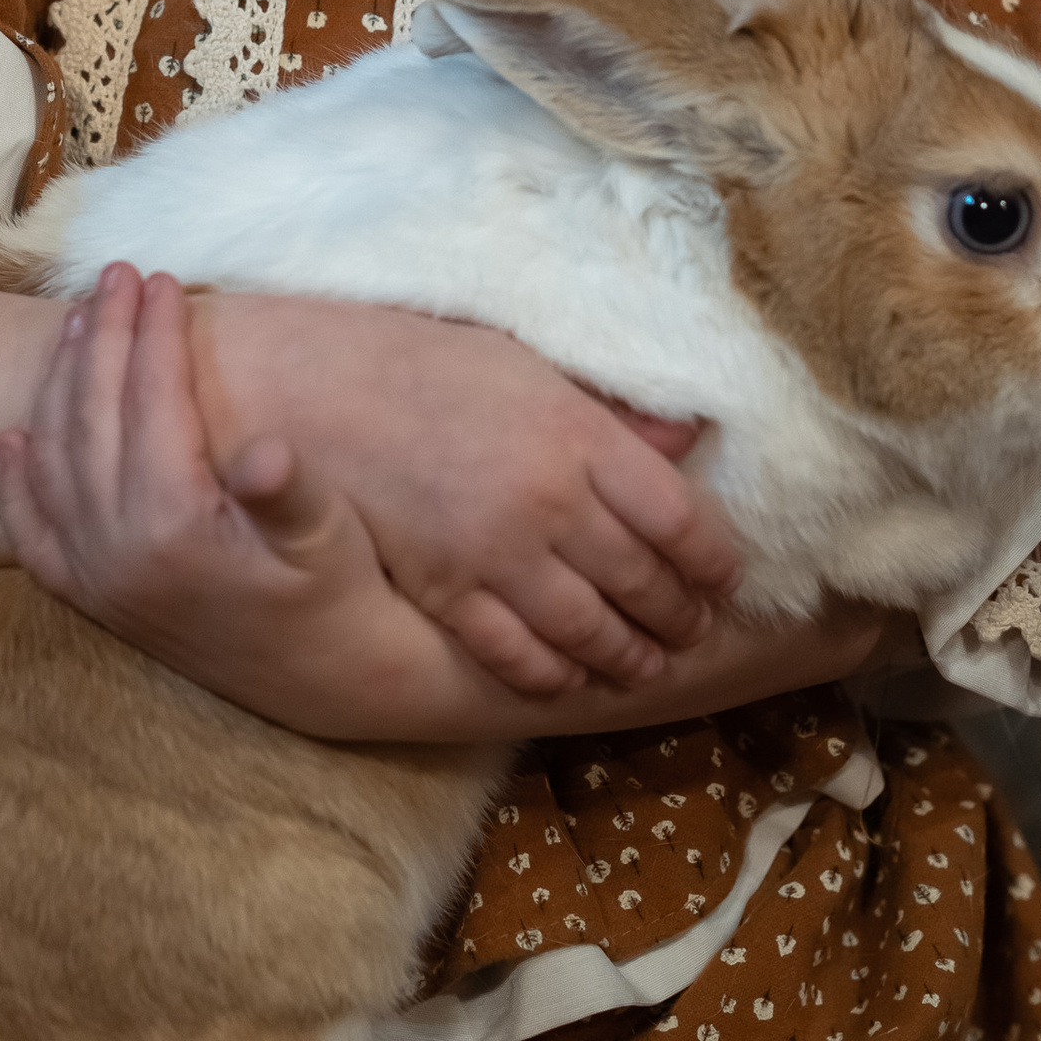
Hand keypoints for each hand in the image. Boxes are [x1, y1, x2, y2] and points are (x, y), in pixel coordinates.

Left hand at [0, 266, 515, 739]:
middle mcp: (117, 552)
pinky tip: (14, 436)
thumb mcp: (327, 535)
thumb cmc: (339, 592)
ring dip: (62, 385)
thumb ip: (290, 492)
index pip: (151, 401)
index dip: (157, 333)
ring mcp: (97, 579)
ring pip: (55, 461)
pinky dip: (18, 484)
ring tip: (83, 322)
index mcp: (172, 526)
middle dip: (105, 337)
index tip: (167, 278)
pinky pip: (34, 536)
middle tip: (116, 273)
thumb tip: (267, 450)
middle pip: (92, 417)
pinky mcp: (94, 602)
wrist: (331, 681)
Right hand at [189, 294, 739, 704]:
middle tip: (696, 632)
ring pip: (591, 630)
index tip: (726, 577)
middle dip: (681, 617)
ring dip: (629, 656)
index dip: (716, 560)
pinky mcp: (447, 590)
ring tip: (647, 664)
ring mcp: (498, 552)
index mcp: (580, 434)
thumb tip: (686, 435)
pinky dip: (554, 674)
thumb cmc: (422, 363)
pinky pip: (518, 653)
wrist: (313, 390)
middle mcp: (550, 499)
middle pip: (646, 582)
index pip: (682, 517)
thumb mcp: (527, 363)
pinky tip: (571, 677)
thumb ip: (608, 407)